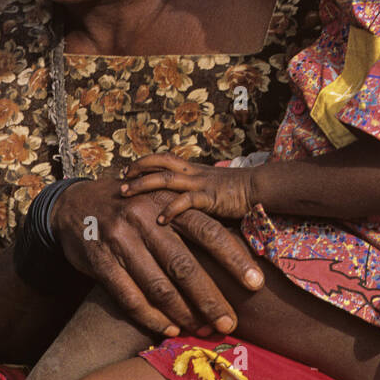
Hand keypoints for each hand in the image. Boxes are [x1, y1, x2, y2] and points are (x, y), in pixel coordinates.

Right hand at [51, 174, 263, 338]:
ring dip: (183, 313)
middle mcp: (145, 219)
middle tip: (229, 324)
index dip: (234, 258)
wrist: (73, 204)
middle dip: (210, 299)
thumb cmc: (131, 209)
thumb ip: (187, 226)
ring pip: (158, 285)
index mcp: (168, 204)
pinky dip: (152, 317)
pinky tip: (169, 329)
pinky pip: (130, 297)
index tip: (256, 284)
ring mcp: (120, 240)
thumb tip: (231, 262)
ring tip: (202, 329)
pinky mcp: (100, 261)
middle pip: (185, 265)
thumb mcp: (159, 204)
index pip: (208, 231)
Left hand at [120, 154, 254, 221]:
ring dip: (143, 184)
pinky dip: (170, 210)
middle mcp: (193, 172)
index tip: (127, 171)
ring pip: (165, 178)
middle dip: (137, 169)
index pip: (163, 158)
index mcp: (193, 169)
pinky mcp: (210, 197)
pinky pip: (186, 201)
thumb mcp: (211, 189)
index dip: (144, 162)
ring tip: (126, 194)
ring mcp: (200, 183)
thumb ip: (194, 194)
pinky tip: (159, 221)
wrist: (260, 189)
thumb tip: (177, 207)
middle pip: (159, 162)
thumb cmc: (238, 193)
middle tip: (119, 181)